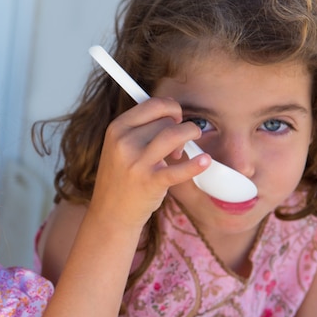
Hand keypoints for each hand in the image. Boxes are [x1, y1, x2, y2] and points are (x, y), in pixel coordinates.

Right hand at [88, 97, 209, 229]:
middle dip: (178, 128)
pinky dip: (196, 164)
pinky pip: (179, 169)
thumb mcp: (118, 146)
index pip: (152, 104)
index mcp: (116, 129)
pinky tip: (205, 161)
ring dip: (190, 136)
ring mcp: (137, 163)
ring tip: (188, 148)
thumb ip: (140, 127)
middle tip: (176, 146)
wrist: (110, 212)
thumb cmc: (121, 177)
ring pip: (174, 134)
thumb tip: (172, 109)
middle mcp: (124, 142)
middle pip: (166, 121)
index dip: (171, 107)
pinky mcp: (150, 182)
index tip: (176, 118)